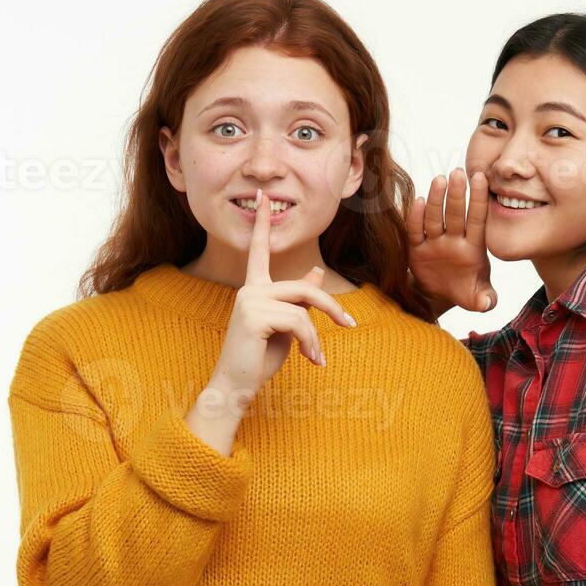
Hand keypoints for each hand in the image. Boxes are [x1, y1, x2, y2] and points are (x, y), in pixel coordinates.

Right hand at [208, 188, 356, 403]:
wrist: (236, 387)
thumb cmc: (259, 358)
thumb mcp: (286, 327)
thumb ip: (299, 300)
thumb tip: (316, 272)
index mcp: (254, 289)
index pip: (260, 251)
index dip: (263, 224)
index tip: (264, 198)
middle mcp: (250, 289)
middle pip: (304, 287)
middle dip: (331, 307)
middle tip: (349, 326)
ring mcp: (249, 300)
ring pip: (304, 307)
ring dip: (317, 336)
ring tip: (316, 358)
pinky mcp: (254, 316)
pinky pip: (299, 322)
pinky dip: (311, 343)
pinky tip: (309, 361)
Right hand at [405, 167, 495, 315]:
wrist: (441, 295)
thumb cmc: (465, 291)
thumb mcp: (477, 298)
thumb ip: (485, 300)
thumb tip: (486, 304)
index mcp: (473, 247)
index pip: (477, 219)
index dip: (479, 200)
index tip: (481, 177)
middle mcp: (455, 240)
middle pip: (456, 214)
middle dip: (457, 194)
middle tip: (457, 173)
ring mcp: (436, 242)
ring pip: (436, 218)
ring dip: (436, 200)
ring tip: (438, 180)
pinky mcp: (418, 248)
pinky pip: (416, 231)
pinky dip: (415, 218)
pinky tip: (417, 202)